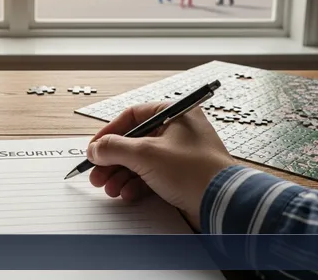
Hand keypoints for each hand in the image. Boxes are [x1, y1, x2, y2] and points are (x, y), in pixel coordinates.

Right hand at [87, 102, 236, 230]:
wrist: (223, 202)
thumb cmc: (193, 171)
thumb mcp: (145, 154)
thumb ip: (114, 148)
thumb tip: (95, 149)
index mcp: (174, 114)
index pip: (132, 116)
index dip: (109, 132)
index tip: (94, 148)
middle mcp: (178, 131)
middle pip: (134, 141)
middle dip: (112, 160)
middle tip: (96, 175)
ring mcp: (180, 154)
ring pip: (141, 161)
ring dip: (121, 175)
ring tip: (109, 189)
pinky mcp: (181, 176)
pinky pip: (152, 176)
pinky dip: (136, 185)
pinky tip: (127, 194)